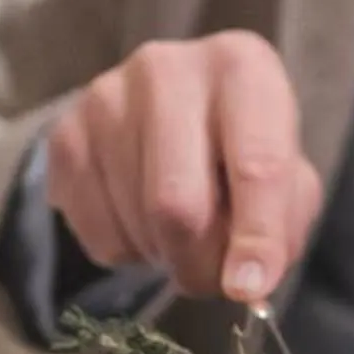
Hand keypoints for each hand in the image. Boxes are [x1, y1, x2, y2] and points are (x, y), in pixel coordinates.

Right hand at [45, 31, 322, 301]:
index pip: (256, 164)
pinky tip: (143, 220)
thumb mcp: (288, 179)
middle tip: (214, 275)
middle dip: (201, 261)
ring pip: (137, 225)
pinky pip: (97, 235)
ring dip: (167, 256)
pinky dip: (129, 253)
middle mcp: (168, 69)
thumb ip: (281, 228)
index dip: (257, 236)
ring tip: (183, 233)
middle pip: (178, 204)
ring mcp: (106, 99)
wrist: (172, 112)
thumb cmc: (243, 148)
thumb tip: (247, 282)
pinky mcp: (65, 136)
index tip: (250, 286)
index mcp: (242, 66)